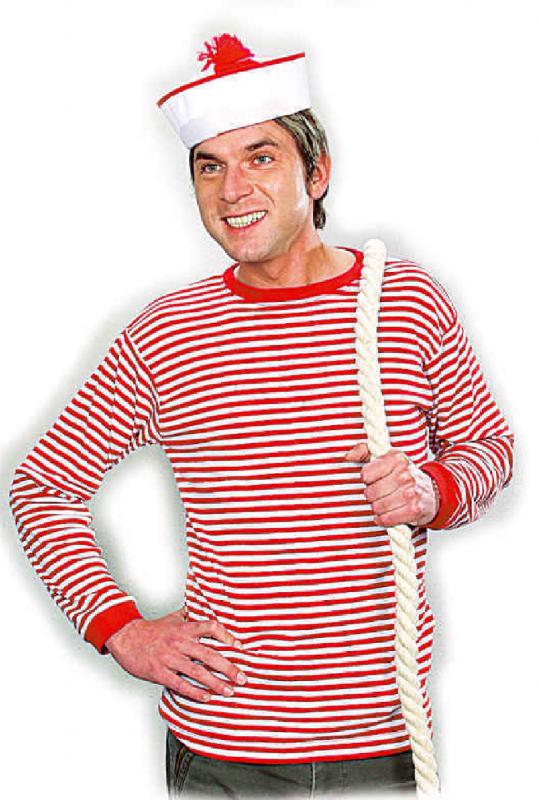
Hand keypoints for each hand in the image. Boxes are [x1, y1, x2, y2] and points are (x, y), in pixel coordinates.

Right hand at [104, 608, 246, 702]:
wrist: (126, 637)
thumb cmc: (150, 630)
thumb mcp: (171, 618)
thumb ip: (188, 615)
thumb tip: (200, 609)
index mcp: (184, 628)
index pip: (210, 627)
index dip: (226, 635)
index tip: (239, 646)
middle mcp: (180, 642)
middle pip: (209, 654)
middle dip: (229, 667)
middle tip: (242, 678)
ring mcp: (170, 658)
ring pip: (197, 672)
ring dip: (215, 683)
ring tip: (228, 690)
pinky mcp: (159, 672)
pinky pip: (180, 684)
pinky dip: (194, 691)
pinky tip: (205, 697)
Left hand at [344, 443, 439, 527]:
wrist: (432, 493)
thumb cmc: (404, 475)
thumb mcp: (386, 458)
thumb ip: (363, 452)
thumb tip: (347, 456)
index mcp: (397, 458)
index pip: (366, 474)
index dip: (367, 479)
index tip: (373, 479)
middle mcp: (405, 474)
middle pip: (370, 492)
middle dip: (371, 496)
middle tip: (379, 494)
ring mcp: (411, 492)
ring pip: (377, 507)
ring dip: (377, 508)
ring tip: (385, 503)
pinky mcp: (414, 509)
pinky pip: (387, 519)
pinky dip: (383, 519)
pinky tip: (388, 514)